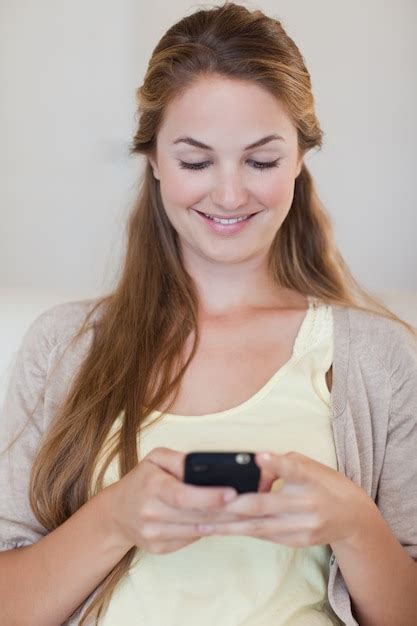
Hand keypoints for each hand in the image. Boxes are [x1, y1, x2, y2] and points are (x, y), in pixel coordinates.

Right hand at [100, 447, 272, 554]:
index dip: (209, 495)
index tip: (233, 492)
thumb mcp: (156, 459)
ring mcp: (154, 535)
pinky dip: (211, 530)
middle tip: (254, 502)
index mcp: (151, 487)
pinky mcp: (160, 548)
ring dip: (225, 523)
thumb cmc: (143, 479)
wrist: (116, 512)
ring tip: (248, 513)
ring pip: (197, 530)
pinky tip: (228, 522)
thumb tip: (209, 465)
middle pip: (195, 515)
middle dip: (227, 510)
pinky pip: (191, 539)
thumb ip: (180, 460)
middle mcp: (151, 513)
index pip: (183, 495)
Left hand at [197, 451, 376, 548]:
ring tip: (201, 524)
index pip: (292, 470)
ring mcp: (300, 527)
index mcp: (309, 479)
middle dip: (233, 506)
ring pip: (257, 527)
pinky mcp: (296, 541)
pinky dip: (241, 531)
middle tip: (206, 502)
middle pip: (264, 505)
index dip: (275, 464)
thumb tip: (250, 472)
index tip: (259, 458)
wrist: (354, 518)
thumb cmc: (324, 483)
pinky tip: (220, 530)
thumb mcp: (307, 465)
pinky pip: (263, 535)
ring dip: (227, 526)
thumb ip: (279, 466)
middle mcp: (306, 504)